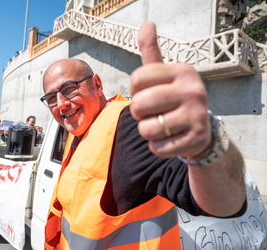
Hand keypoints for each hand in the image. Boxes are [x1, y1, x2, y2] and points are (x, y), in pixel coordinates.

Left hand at [129, 22, 211, 158]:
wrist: (201, 130)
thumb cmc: (174, 98)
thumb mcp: (164, 74)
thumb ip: (152, 52)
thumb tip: (146, 24)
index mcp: (182, 70)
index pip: (136, 78)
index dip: (135, 90)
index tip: (148, 92)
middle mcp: (193, 89)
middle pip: (138, 105)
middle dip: (139, 113)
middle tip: (154, 112)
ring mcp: (197, 114)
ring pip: (146, 129)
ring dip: (148, 131)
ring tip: (163, 125)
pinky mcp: (196, 138)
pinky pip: (156, 147)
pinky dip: (158, 146)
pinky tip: (171, 138)